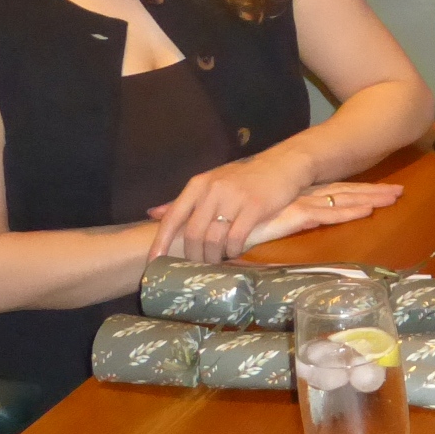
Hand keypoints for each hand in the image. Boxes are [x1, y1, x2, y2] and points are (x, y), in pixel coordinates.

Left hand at [151, 150, 317, 261]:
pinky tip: (235, 253)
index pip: (173, 217)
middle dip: (193, 256)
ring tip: (216, 262)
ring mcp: (233, 198)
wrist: (281, 165)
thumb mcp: (210, 184)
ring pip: (213, 239)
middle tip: (197, 267)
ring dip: (213, 257)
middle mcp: (212, 190)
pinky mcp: (254, 207)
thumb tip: (153, 214)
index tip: (154, 262)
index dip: (161, 242)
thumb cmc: (244, 178)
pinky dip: (233, 250)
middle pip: (193, 233)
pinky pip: (236, 238)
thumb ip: (183, 201)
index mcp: (198, 185)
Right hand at [234, 182, 404, 249]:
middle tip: (398, 191)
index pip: (329, 192)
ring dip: (368, 199)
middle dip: (371, 192)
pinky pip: (326, 214)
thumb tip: (287, 233)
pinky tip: (368, 212)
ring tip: (395, 197)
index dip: (354, 191)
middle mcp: (297, 197)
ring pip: (340, 200)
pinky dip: (348, 213)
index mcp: (291, 198)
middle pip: (342, 192)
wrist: (206, 227)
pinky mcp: (291, 216)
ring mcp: (296, 205)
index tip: (378, 191)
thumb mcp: (254, 229)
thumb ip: (270, 229)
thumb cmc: (225, 230)